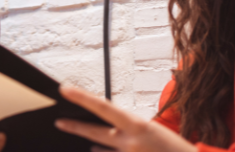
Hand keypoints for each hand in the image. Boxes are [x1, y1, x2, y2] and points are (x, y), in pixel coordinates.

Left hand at [55, 86, 196, 151]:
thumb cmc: (175, 150)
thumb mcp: (153, 132)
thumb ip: (130, 132)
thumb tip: (104, 135)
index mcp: (138, 127)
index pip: (103, 108)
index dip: (82, 97)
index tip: (65, 89)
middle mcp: (130, 144)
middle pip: (95, 133)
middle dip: (75, 127)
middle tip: (59, 121)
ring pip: (102, 151)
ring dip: (94, 145)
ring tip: (85, 141)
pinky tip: (96, 150)